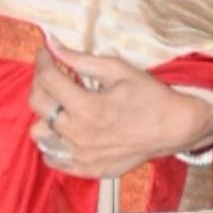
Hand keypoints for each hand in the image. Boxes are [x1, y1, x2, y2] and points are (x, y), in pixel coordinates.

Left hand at [28, 37, 212, 178]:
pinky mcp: (86, 169)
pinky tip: (64, 130)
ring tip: (59, 105)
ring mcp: (81, 155)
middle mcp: (78, 134)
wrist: (174, 128)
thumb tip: (52, 44)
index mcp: (87, 107)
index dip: (42, 61)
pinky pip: (53, 158)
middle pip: (38, 105)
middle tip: (53, 74)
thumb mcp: (118, 70)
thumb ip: (81, 59)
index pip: (47, 79)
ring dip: (44, 115)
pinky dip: (53, 143)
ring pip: (39, 134)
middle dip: (40, 83)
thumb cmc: (149, 96)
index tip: (46, 53)